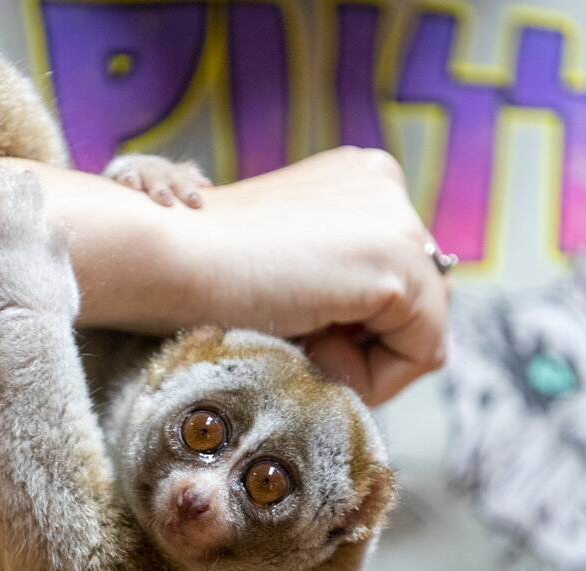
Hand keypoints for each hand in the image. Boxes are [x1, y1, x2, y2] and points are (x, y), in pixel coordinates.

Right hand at [170, 147, 449, 404]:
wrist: (163, 257)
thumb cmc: (200, 269)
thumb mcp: (286, 264)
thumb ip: (340, 284)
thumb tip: (417, 341)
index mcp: (357, 178)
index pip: (394, 277)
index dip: (345, 323)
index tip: (286, 320)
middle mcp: (388, 184)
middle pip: (416, 303)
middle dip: (358, 341)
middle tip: (287, 333)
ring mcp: (400, 220)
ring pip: (423, 332)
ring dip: (358, 359)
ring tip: (294, 336)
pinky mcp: (400, 265)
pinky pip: (423, 353)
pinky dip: (371, 376)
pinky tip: (310, 346)